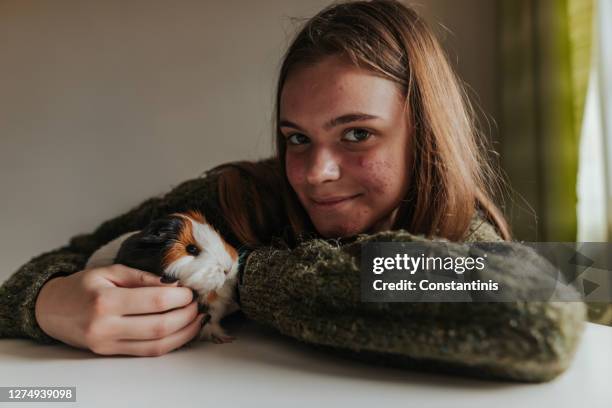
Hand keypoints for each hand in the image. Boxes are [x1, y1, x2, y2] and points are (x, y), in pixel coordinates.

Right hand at [35, 264, 205, 355]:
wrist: (50, 309)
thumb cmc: (81, 286)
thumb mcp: (109, 272)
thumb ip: (141, 277)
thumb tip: (173, 283)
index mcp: (105, 301)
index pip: (154, 301)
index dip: (179, 296)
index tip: (190, 290)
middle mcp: (106, 326)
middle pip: (159, 326)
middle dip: (186, 315)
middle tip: (197, 304)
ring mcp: (108, 344)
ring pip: (156, 345)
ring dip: (184, 333)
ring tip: (197, 319)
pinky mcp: (110, 353)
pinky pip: (147, 352)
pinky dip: (170, 343)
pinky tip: (182, 331)